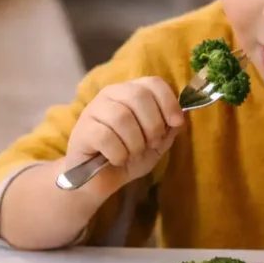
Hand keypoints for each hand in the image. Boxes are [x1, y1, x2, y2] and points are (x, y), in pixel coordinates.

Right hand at [65, 77, 183, 191]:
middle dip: (153, 125)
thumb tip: (180, 117)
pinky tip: (117, 160)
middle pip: (139, 96)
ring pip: (122, 117)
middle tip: (151, 144)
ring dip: (135, 143)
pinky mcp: (82, 130)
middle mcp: (111, 94)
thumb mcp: (156, 144)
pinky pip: (105, 136)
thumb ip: (168, 129)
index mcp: (131, 92)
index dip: (168, 102)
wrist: (99, 179)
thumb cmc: (128, 156)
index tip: (176, 123)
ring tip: (132, 154)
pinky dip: (118, 153)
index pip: (153, 83)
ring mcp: (94, 110)